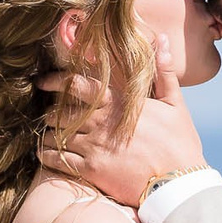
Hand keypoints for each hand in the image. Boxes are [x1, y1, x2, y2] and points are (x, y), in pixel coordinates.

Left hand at [38, 34, 204, 205]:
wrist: (179, 183)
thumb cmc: (180, 144)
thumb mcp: (175, 104)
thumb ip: (163, 71)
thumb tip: (161, 39)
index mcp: (117, 103)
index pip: (77, 84)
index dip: (55, 81)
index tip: (42, 82)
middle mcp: (101, 122)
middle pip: (60, 111)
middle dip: (51, 113)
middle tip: (48, 116)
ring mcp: (93, 146)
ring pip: (55, 136)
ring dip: (48, 135)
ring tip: (48, 136)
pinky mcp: (91, 170)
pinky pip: (57, 160)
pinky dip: (47, 156)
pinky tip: (45, 154)